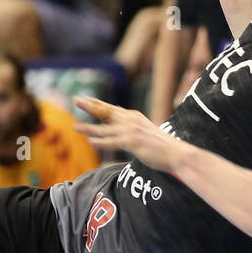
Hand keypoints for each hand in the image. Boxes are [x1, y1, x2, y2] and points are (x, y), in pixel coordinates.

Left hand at [73, 96, 187, 173]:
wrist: (176, 153)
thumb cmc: (162, 146)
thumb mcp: (145, 132)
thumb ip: (133, 129)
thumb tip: (122, 132)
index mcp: (134, 117)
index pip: (112, 108)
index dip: (97, 103)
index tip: (85, 99)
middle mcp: (131, 121)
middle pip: (105, 112)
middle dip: (89, 106)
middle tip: (75, 99)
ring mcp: (131, 131)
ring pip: (104, 129)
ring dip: (88, 128)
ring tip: (75, 126)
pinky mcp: (132, 142)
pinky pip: (112, 142)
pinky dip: (101, 142)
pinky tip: (90, 141)